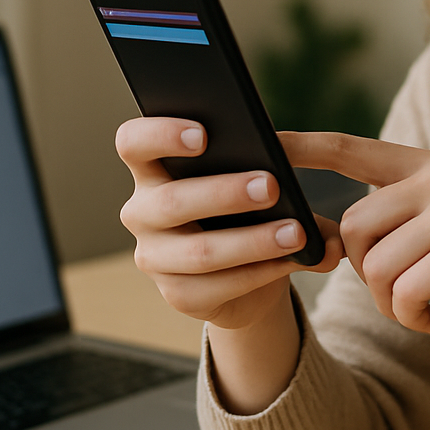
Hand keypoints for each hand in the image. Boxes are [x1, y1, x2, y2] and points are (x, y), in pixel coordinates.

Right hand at [116, 117, 342, 330]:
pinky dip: (260, 273)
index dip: (160, 135)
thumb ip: (269, 164)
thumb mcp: (252, 177)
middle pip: (171, 201)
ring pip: (200, 251)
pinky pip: (218, 287)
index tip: (204, 135)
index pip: (134, 143)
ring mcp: (154, 257)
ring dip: (253, 242)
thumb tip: (290, 160)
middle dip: (225, 193)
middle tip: (271, 187)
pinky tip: (290, 261)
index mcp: (152, 169)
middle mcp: (142, 211)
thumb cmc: (246, 207)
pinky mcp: (177, 294)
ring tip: (296, 232)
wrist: (250, 269)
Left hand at [282, 132, 429, 350]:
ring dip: (392, 302)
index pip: (354, 149)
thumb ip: (394, 219)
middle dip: (367, 274)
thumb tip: (329, 237)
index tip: (267, 141)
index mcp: (429, 166)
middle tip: (404, 295)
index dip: (306, 146)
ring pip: (374, 265)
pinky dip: (415, 319)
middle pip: (355, 227)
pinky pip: (402, 292)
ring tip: (427, 305)